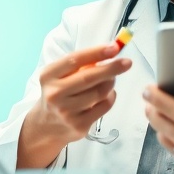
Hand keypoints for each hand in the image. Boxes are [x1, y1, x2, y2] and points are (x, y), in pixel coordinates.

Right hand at [18, 43, 131, 167]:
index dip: (96, 52)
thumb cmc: (59, 93)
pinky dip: (110, 97)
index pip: (75, 60)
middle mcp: (55, 94)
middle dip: (111, 68)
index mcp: (49, 76)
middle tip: (127, 62)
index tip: (114, 47)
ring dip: (110, 83)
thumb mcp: (60, 75)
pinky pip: (104, 106)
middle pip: (89, 77)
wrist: (47, 126)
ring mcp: (66, 111)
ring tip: (111, 79)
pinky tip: (107, 94)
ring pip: (99, 93)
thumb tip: (111, 50)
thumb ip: (82, 64)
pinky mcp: (79, 125)